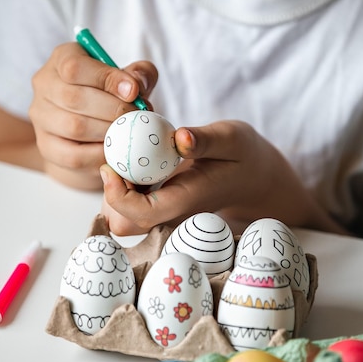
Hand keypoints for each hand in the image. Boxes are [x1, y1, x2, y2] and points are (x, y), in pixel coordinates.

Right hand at [29, 42, 157, 188]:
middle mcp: (45, 84)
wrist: (91, 132)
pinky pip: (73, 156)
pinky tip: (114, 151)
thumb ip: (139, 74)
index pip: (75, 66)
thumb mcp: (129, 79)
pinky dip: (99, 155)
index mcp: (62, 58)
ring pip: (73, 127)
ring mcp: (41, 117)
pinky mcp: (46, 146)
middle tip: (136, 118)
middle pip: (74, 98)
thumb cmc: (113, 96)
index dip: (107, 79)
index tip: (133, 92)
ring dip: (108, 132)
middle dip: (113, 110)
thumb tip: (137, 84)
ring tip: (127, 134)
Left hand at [100, 120, 345, 236]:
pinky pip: (131, 208)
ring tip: (125, 160)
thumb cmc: (243, 155)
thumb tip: (179, 138)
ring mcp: (166, 215)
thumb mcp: (232, 138)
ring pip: (124, 219)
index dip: (118, 196)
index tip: (109, 167)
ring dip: (115, 192)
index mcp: (188, 200)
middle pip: (125, 223)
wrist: (253, 177)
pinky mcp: (161, 209)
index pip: (144, 213)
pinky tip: (134, 163)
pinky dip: (124, 188)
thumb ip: (206, 139)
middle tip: (114, 161)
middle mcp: (173, 215)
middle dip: (110, 196)